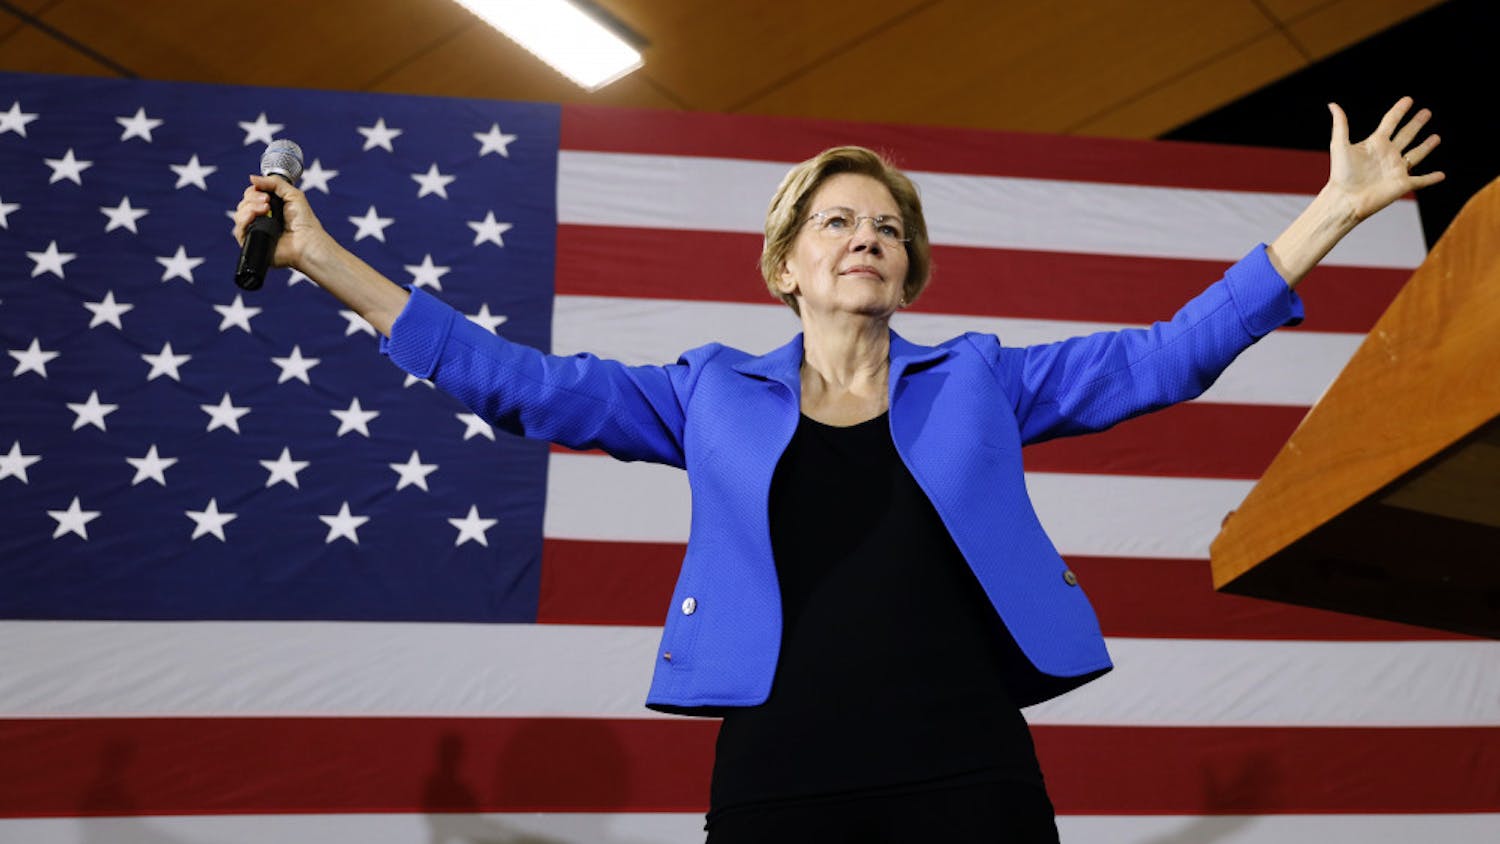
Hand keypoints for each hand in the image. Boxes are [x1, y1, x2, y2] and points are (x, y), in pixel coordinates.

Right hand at [231, 174, 330, 270]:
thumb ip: (274, 182)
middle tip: (268, 202)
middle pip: (243, 203)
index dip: (254, 191)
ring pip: (239, 214)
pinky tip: (254, 217)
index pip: (251, 194)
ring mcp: (255, 230)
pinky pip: (238, 230)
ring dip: (249, 208)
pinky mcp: (252, 242)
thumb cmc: (304, 221)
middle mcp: (260, 218)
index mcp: (269, 207)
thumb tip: (251, 177)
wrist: (306, 241)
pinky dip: (244, 220)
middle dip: (253, 199)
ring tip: (266, 210)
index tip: (267, 195)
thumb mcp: (292, 194)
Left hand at [1327, 96, 1444, 221]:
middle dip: (1416, 124)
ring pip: (1416, 155)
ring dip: (1426, 146)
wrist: (1345, 199)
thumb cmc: (1341, 174)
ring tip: (1436, 137)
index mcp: (1375, 143)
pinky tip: (1442, 175)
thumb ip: (1340, 124)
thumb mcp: (1339, 145)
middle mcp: (1388, 154)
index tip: (1408, 100)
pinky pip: (1421, 181)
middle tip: (1427, 112)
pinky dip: (1431, 178)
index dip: (1399, 110)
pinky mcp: (1403, 184)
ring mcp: (1396, 169)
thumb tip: (1332, 104)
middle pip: (1406, 135)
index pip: (1391, 122)